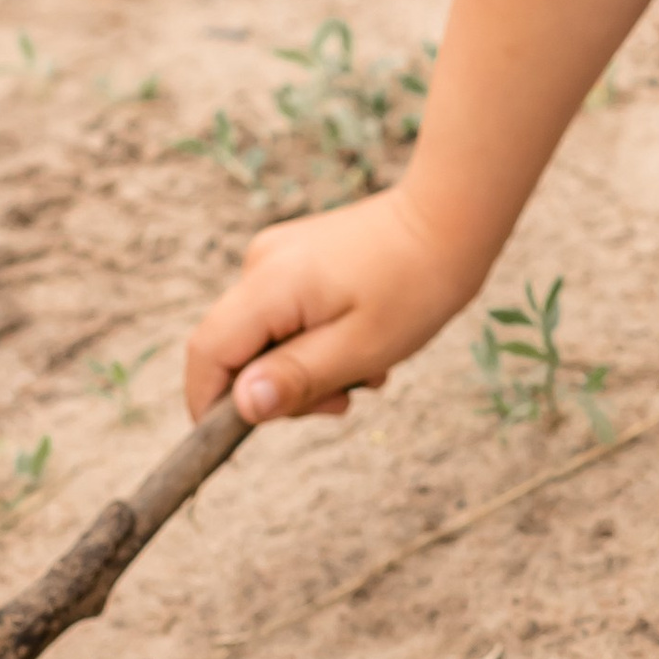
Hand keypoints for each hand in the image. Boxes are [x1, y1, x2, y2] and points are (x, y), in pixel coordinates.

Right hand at [182, 188, 478, 425]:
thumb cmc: (415, 286)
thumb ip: (296, 379)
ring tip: (366, 372)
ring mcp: (277, 256)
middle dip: (278, 388)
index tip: (236, 439)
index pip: (207, 352)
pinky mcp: (295, 256)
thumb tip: (241, 407)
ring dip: (306, 367)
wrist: (451, 220)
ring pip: (265, 336)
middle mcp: (261, 263)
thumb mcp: (359, 349)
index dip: (208, 402)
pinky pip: (286, 315)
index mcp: (269, 284)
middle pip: (235, 349)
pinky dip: (316, 341)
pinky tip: (362, 345)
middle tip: (342, 403)